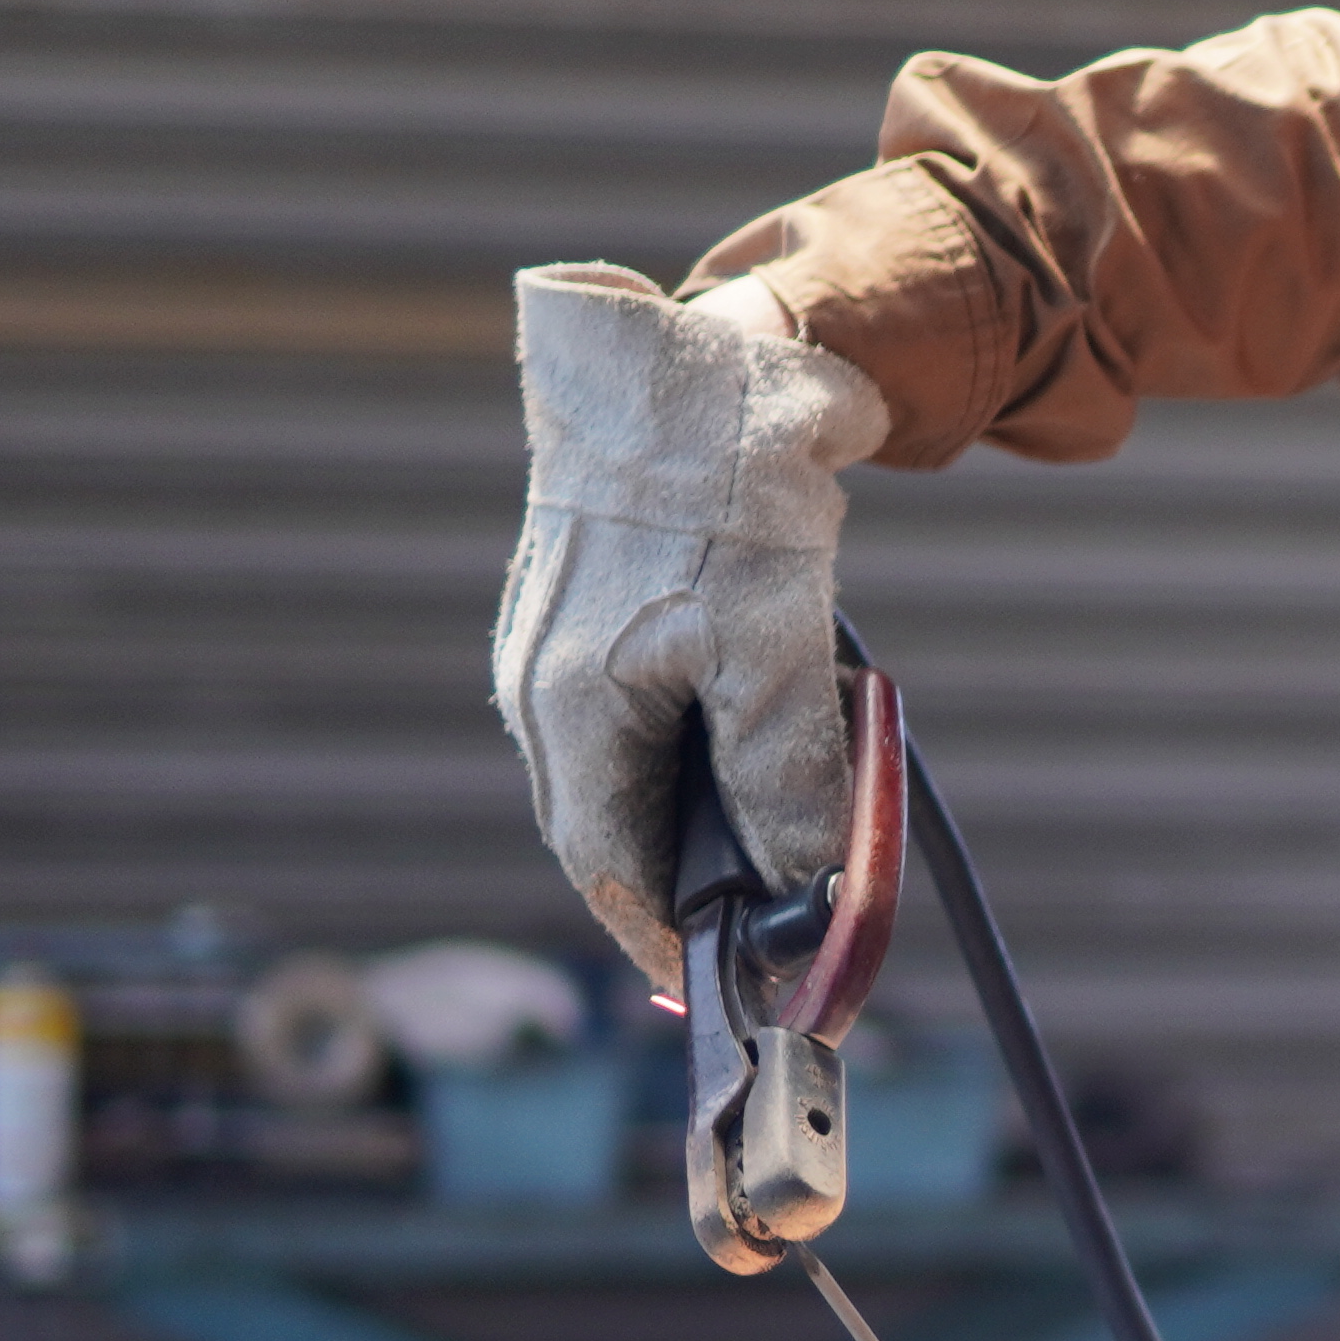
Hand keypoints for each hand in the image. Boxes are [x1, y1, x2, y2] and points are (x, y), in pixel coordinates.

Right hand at [489, 267, 886, 981]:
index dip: (665, 937)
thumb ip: (781, 775)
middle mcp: (542, 685)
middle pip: (613, 828)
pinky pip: (639, 715)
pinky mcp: (592, 608)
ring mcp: (558, 645)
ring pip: (628, 773)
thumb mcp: (774, 645)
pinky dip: (698, 750)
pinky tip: (761, 745)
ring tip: (784, 843)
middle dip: (692, 884)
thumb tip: (797, 883)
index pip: (606, 866)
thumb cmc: (724, 489)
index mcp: (566, 706)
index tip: (723, 986)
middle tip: (775, 926)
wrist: (697, 354)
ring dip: (701, 815)